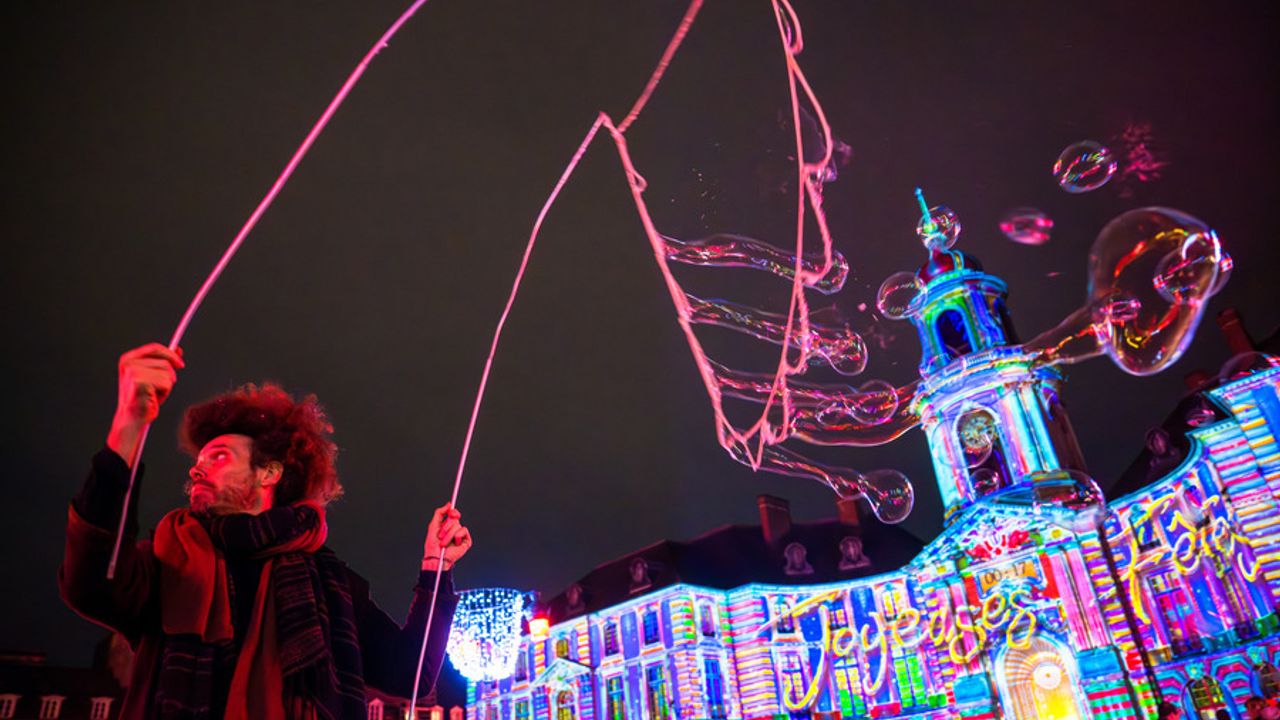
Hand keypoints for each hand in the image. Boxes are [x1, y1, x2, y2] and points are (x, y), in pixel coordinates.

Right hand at [107, 343, 183, 463]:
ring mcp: (133, 371)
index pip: (155, 348)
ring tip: (154, 393)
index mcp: (129, 359)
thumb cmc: (143, 398)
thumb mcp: (154, 376)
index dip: (171, 354)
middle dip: (169, 376)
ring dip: (166, 386)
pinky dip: (165, 392)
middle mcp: (129, 363)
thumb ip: (164, 361)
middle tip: (160, 388)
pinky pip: (166, 383)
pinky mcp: (139, 382)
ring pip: (167, 373)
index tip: (180, 363)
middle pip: (165, 361)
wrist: (132, 418)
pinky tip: (153, 398)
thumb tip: (178, 350)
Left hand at [422, 503, 471, 571]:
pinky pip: (463, 531)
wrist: (436, 557)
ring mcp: (461, 535)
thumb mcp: (433, 526)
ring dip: (448, 535)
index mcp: (447, 525)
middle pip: (454, 519)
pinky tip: (454, 544)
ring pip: (457, 525)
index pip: (454, 513)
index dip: (453, 512)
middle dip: (445, 527)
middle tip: (440, 536)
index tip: (450, 512)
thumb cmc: (432, 546)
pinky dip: (457, 537)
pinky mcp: (466, 540)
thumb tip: (448, 504)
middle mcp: (454, 529)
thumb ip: (439, 513)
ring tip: (444, 543)